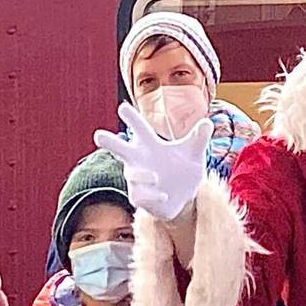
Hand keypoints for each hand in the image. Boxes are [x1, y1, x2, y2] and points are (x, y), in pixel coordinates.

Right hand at [94, 103, 210, 221]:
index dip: (132, 118)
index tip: (123, 107)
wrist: (185, 196)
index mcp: (150, 145)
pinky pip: (141, 196)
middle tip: (98, 135)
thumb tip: (207, 123)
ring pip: (131, 175)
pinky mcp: (141, 197)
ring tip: (155, 176)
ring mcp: (138, 180)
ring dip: (141, 175)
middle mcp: (139, 161)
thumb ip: (199, 138)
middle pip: (120, 149)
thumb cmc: (183, 168)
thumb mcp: (193, 152)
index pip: (139, 129)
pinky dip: (151, 195)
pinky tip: (163, 195)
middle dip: (110, 142)